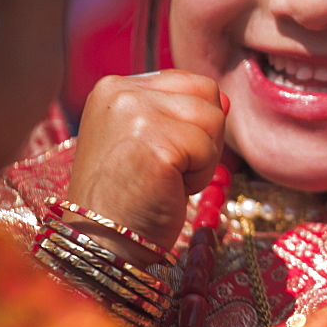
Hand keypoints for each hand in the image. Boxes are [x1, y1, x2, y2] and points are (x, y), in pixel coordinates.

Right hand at [66, 71, 226, 263]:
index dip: (191, 121)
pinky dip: (199, 177)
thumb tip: (225, 100)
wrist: (101, 246)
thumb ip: (181, 113)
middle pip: (206, 92)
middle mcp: (120, 92)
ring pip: (214, 118)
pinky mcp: (156, 143)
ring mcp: (135, 114)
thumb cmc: (126, 199)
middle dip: (202, 135)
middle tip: (168, 169)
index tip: (160, 154)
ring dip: (203, 158)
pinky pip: (208, 149)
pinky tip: (168, 190)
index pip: (188, 81)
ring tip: (167, 179)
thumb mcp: (150, 141)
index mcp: (114, 88)